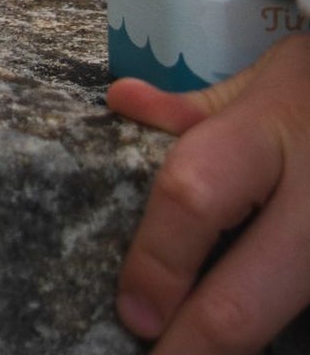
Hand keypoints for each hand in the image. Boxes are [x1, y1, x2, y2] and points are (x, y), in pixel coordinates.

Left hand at [110, 36, 309, 352]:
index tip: (133, 311)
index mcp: (265, 133)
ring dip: (237, 344)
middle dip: (195, 344)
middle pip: (243, 298)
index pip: (192, 197)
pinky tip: (246, 336)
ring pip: (287, 315)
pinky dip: (277, 321)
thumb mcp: (261, 82)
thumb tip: (119, 102)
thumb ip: (192, 108)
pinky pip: (309, 307)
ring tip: (194, 348)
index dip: (157, 262)